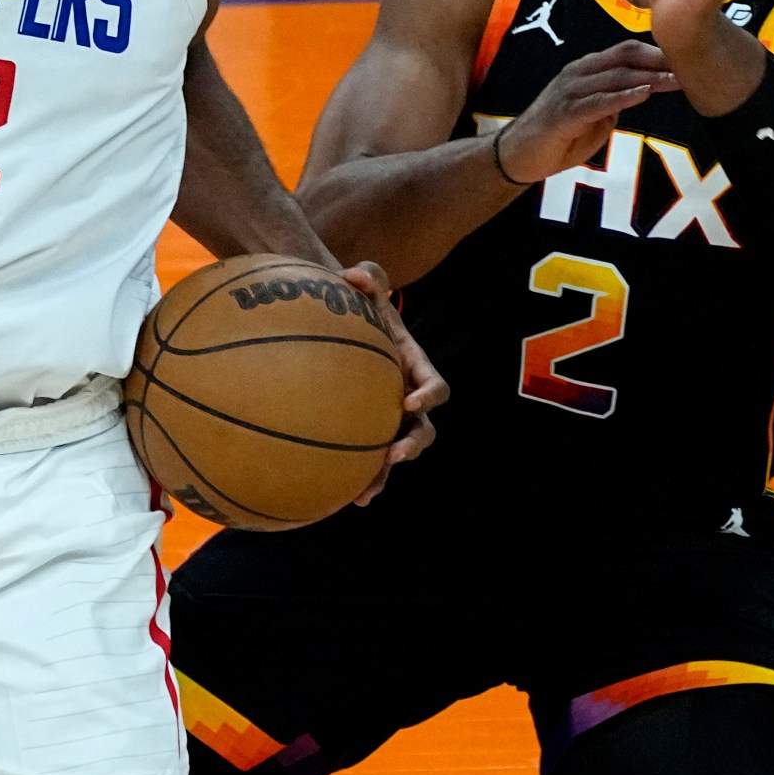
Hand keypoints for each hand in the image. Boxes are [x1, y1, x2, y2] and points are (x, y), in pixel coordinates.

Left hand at [340, 263, 448, 506]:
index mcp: (414, 369)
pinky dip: (360, 480)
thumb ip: (367, 275)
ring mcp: (389, 419)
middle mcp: (407, 399)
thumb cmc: (355, 307)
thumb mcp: (363, 287)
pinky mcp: (366, 433)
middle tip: (395, 453)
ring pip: (397, 453)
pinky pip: (368, 462)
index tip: (411, 400)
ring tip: (367, 492)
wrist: (339, 326)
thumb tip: (356, 274)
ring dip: (385, 474)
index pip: (435, 386)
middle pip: (424, 428)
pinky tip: (342, 499)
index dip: (429, 394)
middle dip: (414, 443)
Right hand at [492, 41, 677, 183]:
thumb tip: (641, 94)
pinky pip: (597, 102)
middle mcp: (577, 73)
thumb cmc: (557, 138)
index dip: (659, 55)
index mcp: (586, 70)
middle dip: (660, 61)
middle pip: (625, 57)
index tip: (689, 61)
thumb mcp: (594, 116)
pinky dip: (622, 97)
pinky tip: (643, 96)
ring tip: (676, 81)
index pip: (627, 52)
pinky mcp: (563, 114)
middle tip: (691, 67)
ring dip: (648, 78)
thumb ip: (614, 102)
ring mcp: (568, 92)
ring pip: (615, 76)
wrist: (517, 156)